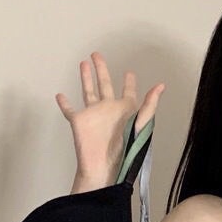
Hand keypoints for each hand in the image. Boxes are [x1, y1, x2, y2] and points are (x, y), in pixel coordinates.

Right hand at [55, 53, 164, 187]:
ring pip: (88, 91)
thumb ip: (150, 105)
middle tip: (97, 55)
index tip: (130, 73)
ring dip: (85, 78)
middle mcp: (109, 110)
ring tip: (83, 63)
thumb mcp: (142, 124)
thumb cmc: (126, 150)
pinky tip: (61, 95)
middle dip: (102, 69)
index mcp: (125, 110)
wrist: (105, 166)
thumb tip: (161, 86)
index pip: (128, 92)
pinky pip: (69, 110)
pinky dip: (64, 103)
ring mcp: (93, 115)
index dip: (130, 83)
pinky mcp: (79, 121)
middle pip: (105, 84)